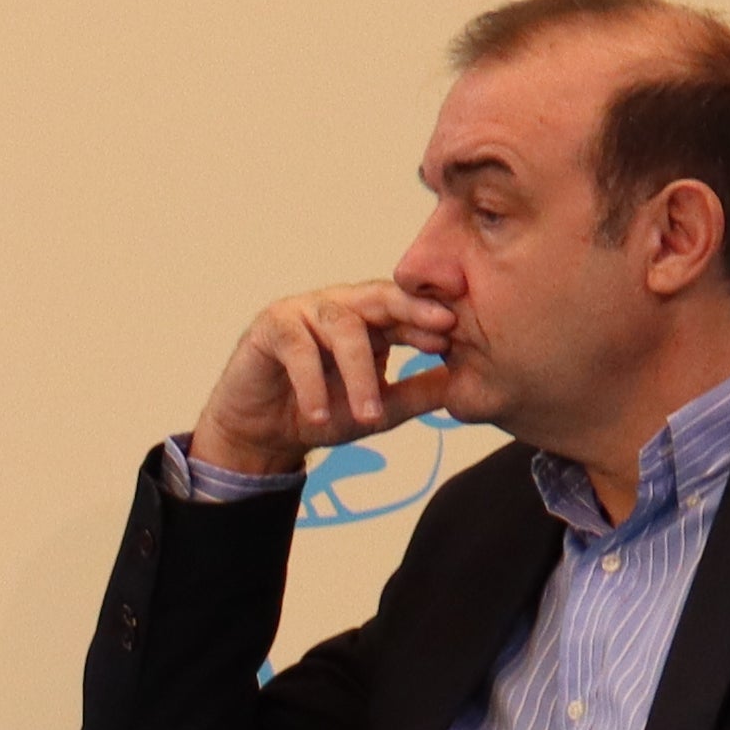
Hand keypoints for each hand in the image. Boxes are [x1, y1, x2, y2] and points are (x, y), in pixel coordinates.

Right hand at [191, 278, 458, 479]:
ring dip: (358, 374)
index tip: (456, 334)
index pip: (406, 310)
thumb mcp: (378, 409)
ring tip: (369, 417)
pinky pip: (297, 349)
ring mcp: (304, 312)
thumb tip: (468, 385)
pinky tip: (319, 415)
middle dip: (411, 309)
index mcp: (370, 320)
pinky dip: (311, 384)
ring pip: (342, 327)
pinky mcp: (270, 328)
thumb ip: (417, 394)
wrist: (261, 433)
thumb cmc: (320, 413)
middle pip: (379, 296)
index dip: (429, 318)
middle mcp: (339, 307)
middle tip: (440, 328)